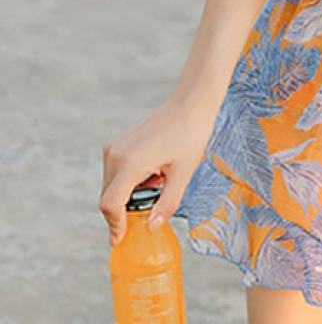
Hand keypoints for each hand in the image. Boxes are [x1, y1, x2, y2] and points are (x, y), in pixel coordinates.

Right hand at [100, 98, 216, 246]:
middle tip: (152, 207)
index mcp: (130, 162)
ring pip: (111, 186)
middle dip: (125, 210)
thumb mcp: (184, 173)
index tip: (120, 240)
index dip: (114, 225)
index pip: (111, 204)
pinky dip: (130, 180)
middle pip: (109, 197)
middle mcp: (115, 154)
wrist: (190, 104)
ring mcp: (114, 147)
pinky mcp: (116, 143)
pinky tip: (154, 169)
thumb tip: (151, 227)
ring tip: (160, 178)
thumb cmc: (191, 135)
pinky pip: (116, 172)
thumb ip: (167, 203)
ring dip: (130, 193)